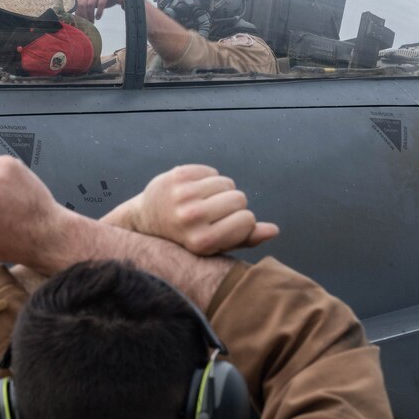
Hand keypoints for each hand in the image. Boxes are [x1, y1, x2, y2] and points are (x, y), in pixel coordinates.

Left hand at [75, 0, 122, 22]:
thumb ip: (85, 6)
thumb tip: (75, 18)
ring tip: (92, 22)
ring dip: (90, 15)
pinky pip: (100, 3)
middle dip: (84, 16)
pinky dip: (98, 12)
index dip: (78, 14)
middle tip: (87, 24)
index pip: (77, 3)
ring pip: (90, 4)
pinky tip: (98, 17)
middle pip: (82, 4)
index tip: (80, 22)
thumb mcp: (93, 1)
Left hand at [103, 164, 277, 254]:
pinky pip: (211, 171)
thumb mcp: (213, 247)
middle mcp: (191, 218)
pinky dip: (207, 179)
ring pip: (226, 182)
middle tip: (213, 214)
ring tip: (203, 202)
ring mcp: (181, 195)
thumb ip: (244, 240)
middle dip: (232, 205)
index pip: (248, 219)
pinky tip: (193, 191)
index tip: (226, 227)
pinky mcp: (176, 176)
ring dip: (220, 191)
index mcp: (202, 241)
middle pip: (240, 198)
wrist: (145, 221)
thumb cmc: (185, 238)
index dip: (242, 222)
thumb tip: (273, 230)